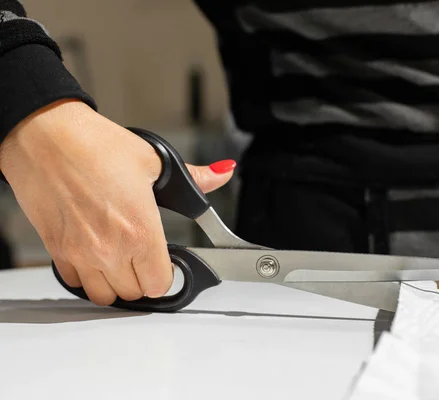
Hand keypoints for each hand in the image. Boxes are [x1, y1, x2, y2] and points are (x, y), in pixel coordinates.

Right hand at [0, 99, 235, 304]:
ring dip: (117, 283)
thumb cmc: (93, 145)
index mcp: (140, 231)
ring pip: (104, 295)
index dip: (168, 273)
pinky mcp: (56, 250)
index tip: (167, 261)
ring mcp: (80, 253)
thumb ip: (194, 178)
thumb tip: (221, 174)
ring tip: (122, 258)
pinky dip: (88, 275)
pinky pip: (75, 282)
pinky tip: (94, 252)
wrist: (43, 135)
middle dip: (145, 278)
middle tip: (145, 255)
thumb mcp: (154, 160)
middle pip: (136, 293)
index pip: (161, 284)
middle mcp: (110, 249)